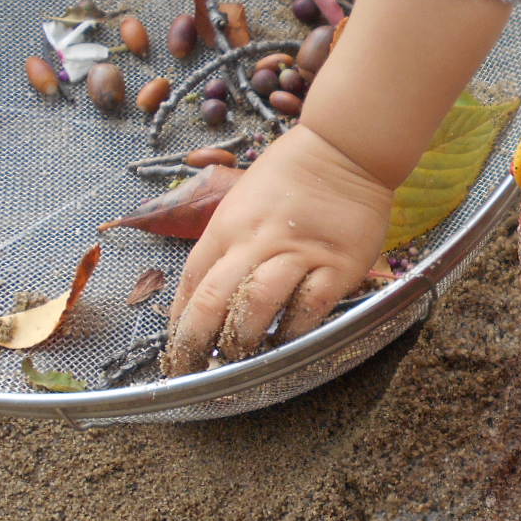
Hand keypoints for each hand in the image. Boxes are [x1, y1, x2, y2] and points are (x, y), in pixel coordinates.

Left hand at [163, 124, 391, 374]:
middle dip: (196, 343)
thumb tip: (204, 293)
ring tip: (239, 358)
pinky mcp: (339, 265)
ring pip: (258, 306)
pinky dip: (293, 331)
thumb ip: (225, 244)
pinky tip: (286, 343)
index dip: (179, 321)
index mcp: (228, 226)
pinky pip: (309, 307)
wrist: (345, 150)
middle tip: (192, 371)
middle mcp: (257, 241)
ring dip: (242, 340)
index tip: (175, 349)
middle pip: (214, 300)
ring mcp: (299, 254)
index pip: (191, 281)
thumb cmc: (290, 176)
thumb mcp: (241, 202)